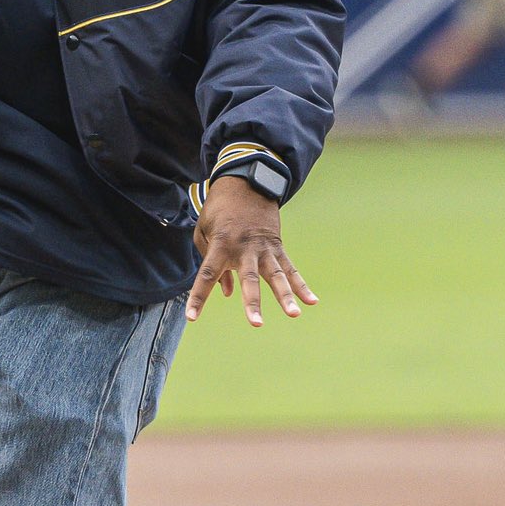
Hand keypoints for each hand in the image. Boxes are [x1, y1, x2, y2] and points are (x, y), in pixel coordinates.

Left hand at [185, 181, 317, 328]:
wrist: (245, 182)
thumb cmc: (218, 211)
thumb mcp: (205, 232)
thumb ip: (212, 265)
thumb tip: (227, 294)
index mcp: (220, 245)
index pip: (207, 276)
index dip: (199, 297)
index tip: (192, 317)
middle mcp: (244, 248)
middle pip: (249, 279)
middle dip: (253, 302)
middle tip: (256, 324)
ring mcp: (264, 248)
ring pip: (277, 276)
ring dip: (285, 296)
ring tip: (294, 314)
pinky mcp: (277, 247)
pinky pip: (291, 269)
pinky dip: (301, 285)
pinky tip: (312, 301)